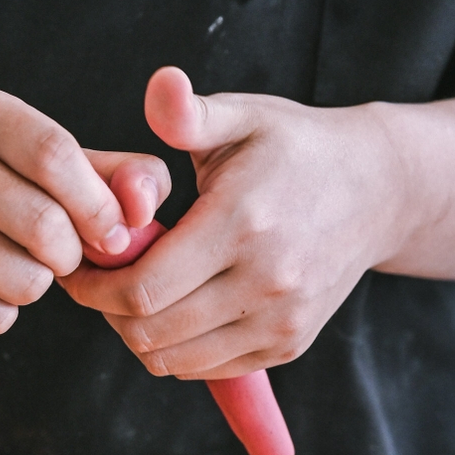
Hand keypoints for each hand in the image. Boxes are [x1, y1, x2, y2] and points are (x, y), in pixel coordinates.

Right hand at [0, 88, 170, 333]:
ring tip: (16, 267)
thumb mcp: (61, 173)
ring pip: (21, 279)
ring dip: (37, 287)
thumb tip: (146, 205)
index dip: (97, 205)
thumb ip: (120, 178)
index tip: (111, 233)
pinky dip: (2, 314)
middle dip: (71, 256)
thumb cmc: (1, 198)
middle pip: (43, 224)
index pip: (55, 153)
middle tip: (62, 256)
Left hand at [61, 67, 405, 377]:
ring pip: (176, 360)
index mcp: (242, 222)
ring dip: (138, 336)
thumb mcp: (245, 117)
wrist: (379, 190)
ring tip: (132, 296)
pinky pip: (209, 368)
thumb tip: (161, 85)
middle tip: (97, 283)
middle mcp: (266, 280)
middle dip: (108, 312)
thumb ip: (190, 112)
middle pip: (152, 332)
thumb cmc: (296, 149)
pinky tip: (172, 310)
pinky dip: (177, 350)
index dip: (94, 288)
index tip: (76, 268)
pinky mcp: (289, 343)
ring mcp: (282, 320)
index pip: (142, 287)